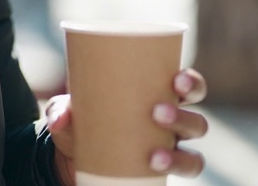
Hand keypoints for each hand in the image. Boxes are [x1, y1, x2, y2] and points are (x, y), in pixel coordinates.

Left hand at [46, 68, 208, 184]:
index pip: (188, 87)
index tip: (177, 80)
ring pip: (195, 156)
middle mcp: (171, 126)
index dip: (191, 83)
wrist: (72, 158)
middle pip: (196, 122)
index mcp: (158, 97)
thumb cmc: (81, 121)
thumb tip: (61, 120)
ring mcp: (168, 152)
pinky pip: (181, 176)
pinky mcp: (159, 175)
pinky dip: (173, 172)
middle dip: (182, 117)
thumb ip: (61, 109)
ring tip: (153, 155)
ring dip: (180, 156)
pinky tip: (154, 169)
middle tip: (155, 112)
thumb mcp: (67, 109)